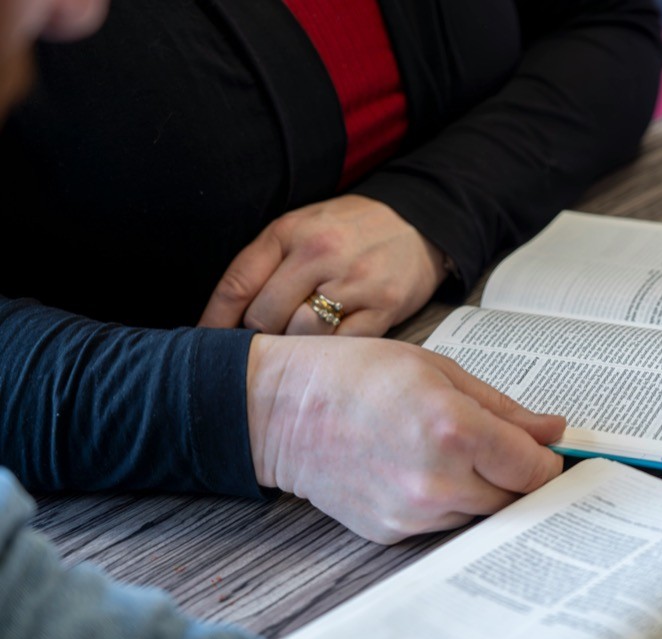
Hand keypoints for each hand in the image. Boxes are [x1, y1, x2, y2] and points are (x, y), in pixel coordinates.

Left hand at [199, 195, 447, 336]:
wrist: (420, 224)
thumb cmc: (353, 230)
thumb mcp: (304, 227)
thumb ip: (267, 263)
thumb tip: (228, 319)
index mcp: (292, 231)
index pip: (237, 283)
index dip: (214, 321)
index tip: (203, 345)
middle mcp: (321, 253)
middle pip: (265, 316)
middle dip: (259, 337)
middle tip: (264, 346)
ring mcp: (354, 281)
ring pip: (301, 334)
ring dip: (295, 347)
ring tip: (300, 346)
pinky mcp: (384, 306)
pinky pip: (342, 345)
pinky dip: (330, 353)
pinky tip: (330, 349)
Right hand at [245, 335, 565, 543]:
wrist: (283, 410)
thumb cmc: (356, 375)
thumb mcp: (438, 370)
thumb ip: (502, 407)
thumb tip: (552, 429)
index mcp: (455, 430)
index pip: (535, 470)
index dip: (547, 459)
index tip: (544, 448)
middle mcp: (438, 482)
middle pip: (515, 499)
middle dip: (517, 475)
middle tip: (500, 446)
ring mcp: (413, 513)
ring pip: (480, 514)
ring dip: (482, 488)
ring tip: (449, 449)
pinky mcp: (392, 531)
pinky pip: (442, 522)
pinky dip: (446, 500)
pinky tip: (419, 467)